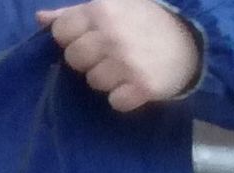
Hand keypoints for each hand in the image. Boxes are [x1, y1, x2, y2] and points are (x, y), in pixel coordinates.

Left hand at [39, 0, 202, 112]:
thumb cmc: (145, 21)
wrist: (193, 41)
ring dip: (108, 80)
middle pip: (74, 60)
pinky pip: (116, 102)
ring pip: (93, 82)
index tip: (91, 40)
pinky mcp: (142, 86)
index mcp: (101, 9)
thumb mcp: (111, 7)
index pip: (61, 32)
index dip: (72, 39)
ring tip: (127, 69)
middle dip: (89, 61)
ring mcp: (127, 61)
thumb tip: (40, 20)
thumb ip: (73, 14)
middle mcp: (111, 34)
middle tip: (111, 56)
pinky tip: (136, 84)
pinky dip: (124, 98)